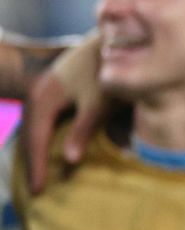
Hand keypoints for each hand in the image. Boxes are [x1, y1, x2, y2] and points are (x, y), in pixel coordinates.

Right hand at [25, 35, 105, 192]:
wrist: (109, 39)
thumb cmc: (107, 71)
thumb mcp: (98, 103)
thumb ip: (84, 131)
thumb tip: (70, 160)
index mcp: (43, 100)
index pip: (37, 140)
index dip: (39, 166)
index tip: (40, 191)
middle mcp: (38, 95)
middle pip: (30, 136)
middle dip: (33, 163)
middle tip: (37, 191)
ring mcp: (44, 91)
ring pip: (35, 128)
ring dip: (37, 152)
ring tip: (42, 176)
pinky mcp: (55, 89)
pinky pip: (43, 121)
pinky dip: (44, 139)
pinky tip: (51, 151)